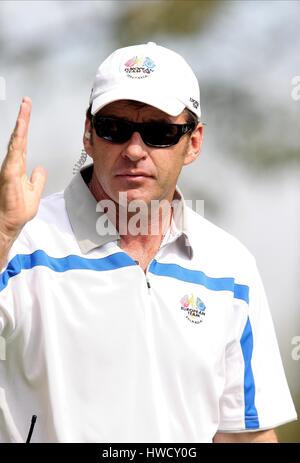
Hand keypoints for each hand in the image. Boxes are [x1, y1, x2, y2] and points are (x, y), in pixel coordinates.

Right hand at [0, 97, 46, 240]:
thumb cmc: (16, 211)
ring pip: (16, 142)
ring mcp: (10, 168)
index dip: (25, 127)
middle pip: (19, 137)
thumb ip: (38, 179)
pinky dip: (17, 141)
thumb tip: (41, 168)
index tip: (27, 112)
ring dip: (21, 125)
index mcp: (19, 167)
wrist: (8, 223)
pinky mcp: (9, 174)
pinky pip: (14, 154)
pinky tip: (20, 130)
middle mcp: (13, 164)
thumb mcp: (34, 192)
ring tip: (24, 110)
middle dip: (23, 118)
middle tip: (26, 102)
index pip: (23, 143)